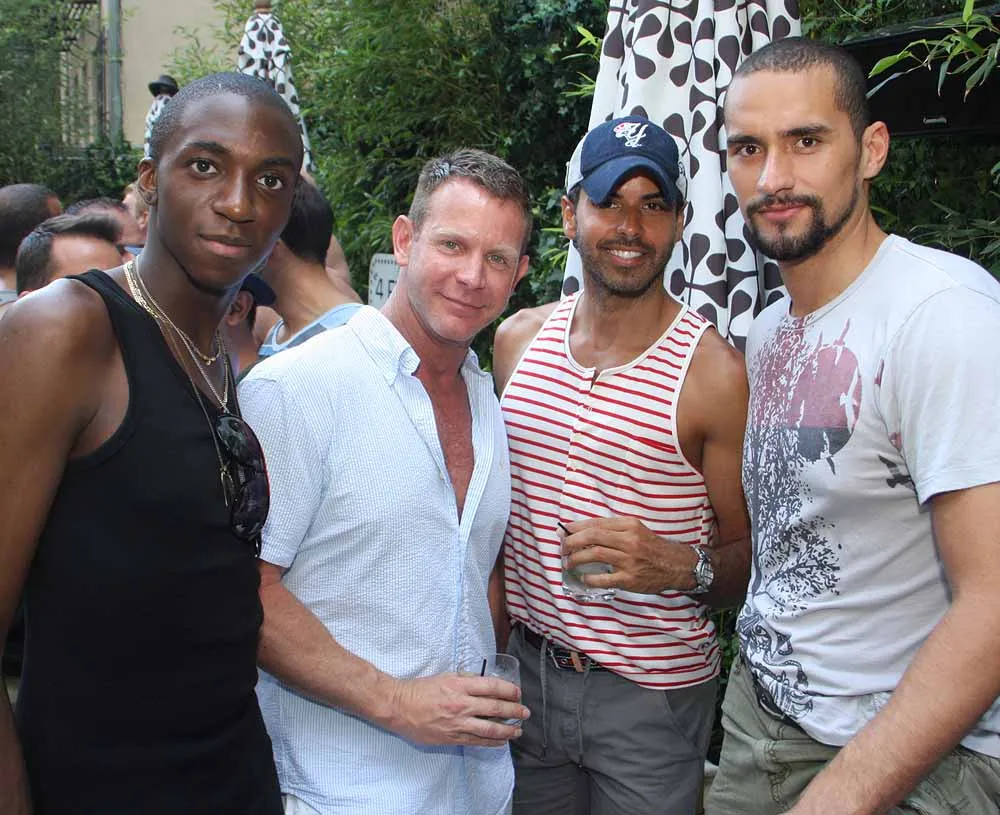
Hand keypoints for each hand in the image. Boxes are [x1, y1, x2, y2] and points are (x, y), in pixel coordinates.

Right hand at [383, 673, 528, 746]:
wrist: (398, 706)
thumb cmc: (419, 690)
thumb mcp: (445, 677)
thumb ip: (465, 679)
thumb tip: (484, 683)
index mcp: (459, 685)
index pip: (491, 686)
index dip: (508, 690)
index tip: (518, 693)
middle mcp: (460, 704)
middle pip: (495, 708)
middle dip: (514, 710)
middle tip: (525, 712)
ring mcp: (456, 723)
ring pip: (489, 728)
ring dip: (507, 730)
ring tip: (518, 730)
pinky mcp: (451, 737)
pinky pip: (476, 741)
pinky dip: (491, 742)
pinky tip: (501, 741)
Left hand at [561, 517, 697, 594]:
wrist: (676, 565)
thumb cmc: (652, 547)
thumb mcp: (636, 530)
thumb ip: (613, 529)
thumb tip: (583, 531)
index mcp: (629, 525)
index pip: (596, 524)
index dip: (576, 528)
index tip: (564, 531)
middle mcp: (629, 540)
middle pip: (593, 537)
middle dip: (572, 542)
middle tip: (562, 548)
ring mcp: (629, 560)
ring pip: (595, 555)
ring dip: (576, 558)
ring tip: (568, 562)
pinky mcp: (629, 579)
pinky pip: (603, 578)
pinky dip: (589, 578)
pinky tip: (583, 577)